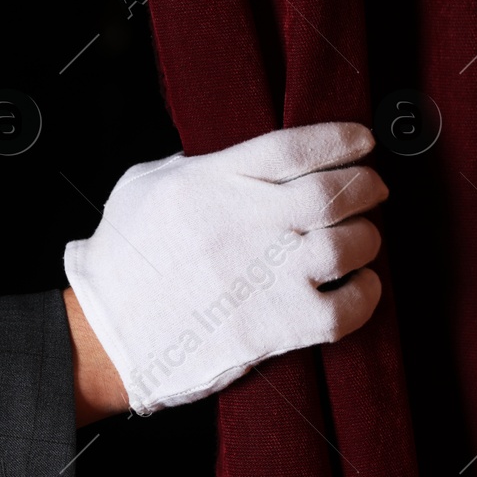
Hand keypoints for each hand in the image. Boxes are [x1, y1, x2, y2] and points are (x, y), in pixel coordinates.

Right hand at [63, 121, 386, 416]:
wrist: (104, 336)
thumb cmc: (120, 262)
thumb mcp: (145, 186)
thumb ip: (196, 166)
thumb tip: (240, 162)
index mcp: (212, 182)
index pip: (295, 148)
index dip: (341, 140)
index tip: (363, 142)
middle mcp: (245, 224)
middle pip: (333, 192)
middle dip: (365, 186)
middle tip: (372, 189)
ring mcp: (263, 278)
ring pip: (348, 245)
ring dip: (367, 238)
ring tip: (362, 239)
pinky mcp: (273, 328)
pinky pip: (346, 309)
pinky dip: (366, 295)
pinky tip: (360, 287)